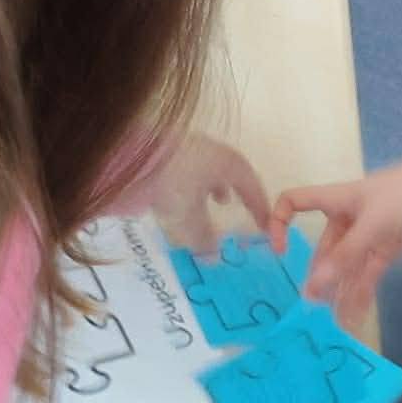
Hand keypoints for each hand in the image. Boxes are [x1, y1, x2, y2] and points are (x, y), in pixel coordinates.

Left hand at [142, 133, 268, 253]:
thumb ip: (204, 239)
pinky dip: (198, 181)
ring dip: (218, 185)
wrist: (135, 153)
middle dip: (240, 191)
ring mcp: (192, 146)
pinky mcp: (171, 148)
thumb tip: (213, 257)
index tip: (266, 224)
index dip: (260, 208)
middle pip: (235, 172)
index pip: (253, 187)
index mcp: (229, 164)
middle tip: (243, 207)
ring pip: (213, 168)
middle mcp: (215, 151)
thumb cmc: (174, 184)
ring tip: (218, 200)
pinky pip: (194, 167)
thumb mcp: (190, 218)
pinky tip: (186, 191)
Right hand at [270, 158, 401, 328]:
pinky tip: (353, 317)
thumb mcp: (373, 223)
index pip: (294, 202)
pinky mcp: (386, 251)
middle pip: (323, 250)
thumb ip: (345, 256)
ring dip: (339, 292)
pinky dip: (359, 294)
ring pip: (345, 268)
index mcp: (335, 201)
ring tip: (332, 323)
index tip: (279, 252)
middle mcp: (346, 220)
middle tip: (312, 310)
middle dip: (317, 277)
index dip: (280, 222)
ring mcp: (367, 237)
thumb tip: (314, 287)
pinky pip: (366, 275)